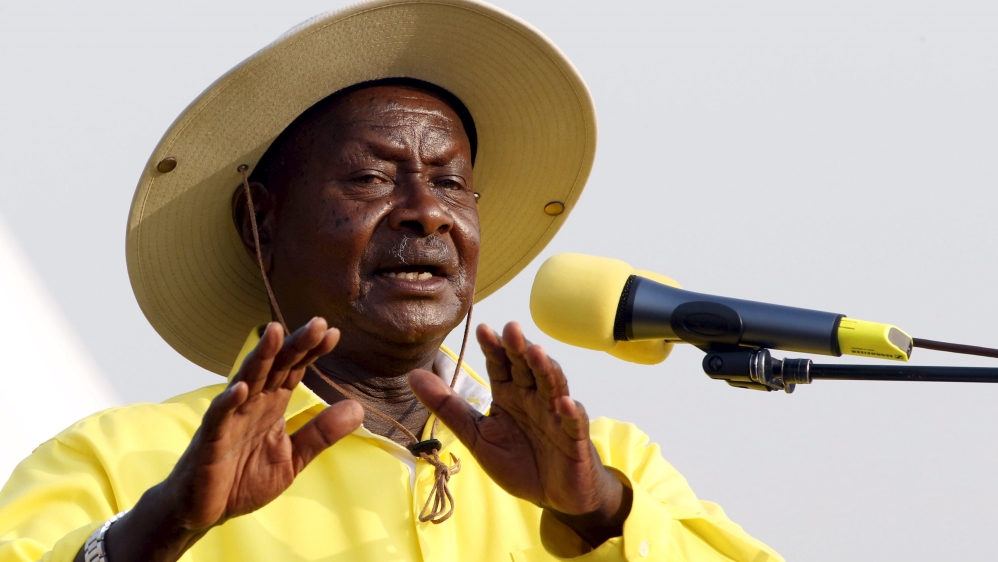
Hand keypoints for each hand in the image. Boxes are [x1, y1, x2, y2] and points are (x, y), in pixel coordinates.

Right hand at [164, 318, 363, 529]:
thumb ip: (321, 433)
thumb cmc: (244, 479)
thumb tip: (359, 408)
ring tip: (275, 331)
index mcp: (272, 405)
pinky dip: (227, 402)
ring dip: (261, 356)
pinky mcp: (210, 440)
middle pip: (274, 366)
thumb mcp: (293, 458)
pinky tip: (241, 388)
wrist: (205, 511)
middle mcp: (251, 404)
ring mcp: (229, 419)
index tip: (333, 334)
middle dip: (294, 344)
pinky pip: (218, 417)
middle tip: (316, 323)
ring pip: (246, 380)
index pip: (294, 370)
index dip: (311, 352)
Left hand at [409, 322, 630, 545]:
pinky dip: (570, 412)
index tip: (482, 329)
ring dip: (545, 369)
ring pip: (551, 386)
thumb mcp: (476, 435)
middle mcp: (533, 398)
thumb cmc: (519, 460)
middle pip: (526, 368)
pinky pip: (573, 422)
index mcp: (509, 394)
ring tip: (536, 353)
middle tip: (510, 329)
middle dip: (519, 348)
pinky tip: (564, 403)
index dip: (493, 348)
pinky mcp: (574, 438)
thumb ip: (447, 406)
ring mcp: (555, 415)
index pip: (500, 365)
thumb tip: (412, 374)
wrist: (555, 495)